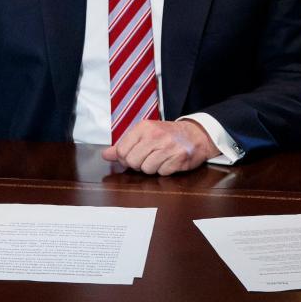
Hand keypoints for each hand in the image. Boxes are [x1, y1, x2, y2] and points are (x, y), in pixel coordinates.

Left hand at [100, 120, 219, 175]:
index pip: (121, 151)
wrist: (195, 134)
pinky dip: (164, 170)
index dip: (124, 159)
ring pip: (147, 169)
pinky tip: (169, 162)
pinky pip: (162, 173)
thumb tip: (105, 155)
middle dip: (137, 165)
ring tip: (159, 159)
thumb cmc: (166, 135)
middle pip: (132, 162)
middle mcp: (155, 136)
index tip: (131, 157)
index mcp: (143, 128)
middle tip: (146, 158)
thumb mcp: (143, 134)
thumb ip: (123, 145)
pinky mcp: (179, 158)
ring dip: (151, 168)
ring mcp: (168, 147)